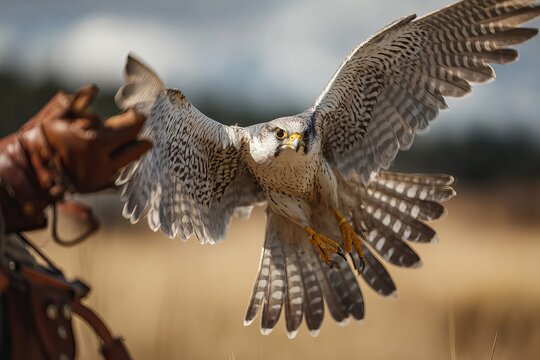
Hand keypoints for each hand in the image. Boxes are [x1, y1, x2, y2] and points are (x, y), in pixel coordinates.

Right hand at [22, 86, 151, 193]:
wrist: (29, 167)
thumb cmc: (43, 137)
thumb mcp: (59, 115)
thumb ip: (78, 101)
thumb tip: (93, 89)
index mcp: (95, 141)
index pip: (130, 130)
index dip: (137, 121)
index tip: (139, 115)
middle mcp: (102, 161)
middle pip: (134, 149)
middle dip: (139, 138)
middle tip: (142, 130)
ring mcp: (100, 176)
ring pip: (128, 162)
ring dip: (133, 151)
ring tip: (139, 143)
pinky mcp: (97, 186)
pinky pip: (117, 172)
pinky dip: (120, 162)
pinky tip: (121, 155)